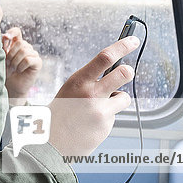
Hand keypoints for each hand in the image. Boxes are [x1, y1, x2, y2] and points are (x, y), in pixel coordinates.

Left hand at [2, 27, 42, 103]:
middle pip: (20, 43)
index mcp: (17, 44)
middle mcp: (26, 47)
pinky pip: (28, 59)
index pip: (17, 32)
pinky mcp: (38, 62)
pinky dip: (21, 66)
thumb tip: (5, 35)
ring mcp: (33, 54)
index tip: (6, 37)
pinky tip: (20, 70)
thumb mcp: (2, 57)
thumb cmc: (6, 71)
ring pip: (24, 51)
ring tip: (13, 68)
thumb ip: (3, 46)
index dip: (12, 32)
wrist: (12, 85)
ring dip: (15, 61)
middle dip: (11, 54)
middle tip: (8, 63)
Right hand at [47, 36, 139, 156]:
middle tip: (127, 71)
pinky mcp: (106, 126)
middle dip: (128, 71)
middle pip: (124, 74)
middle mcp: (91, 94)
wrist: (50, 141)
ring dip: (116, 101)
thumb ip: (90, 80)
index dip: (122, 46)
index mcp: (79, 81)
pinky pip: (114, 116)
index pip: (104, 57)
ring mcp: (100, 111)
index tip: (132, 41)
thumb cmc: (61, 112)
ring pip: (123, 98)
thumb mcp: (71, 89)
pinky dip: (107, 117)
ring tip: (98, 108)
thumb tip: (114, 70)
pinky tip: (91, 123)